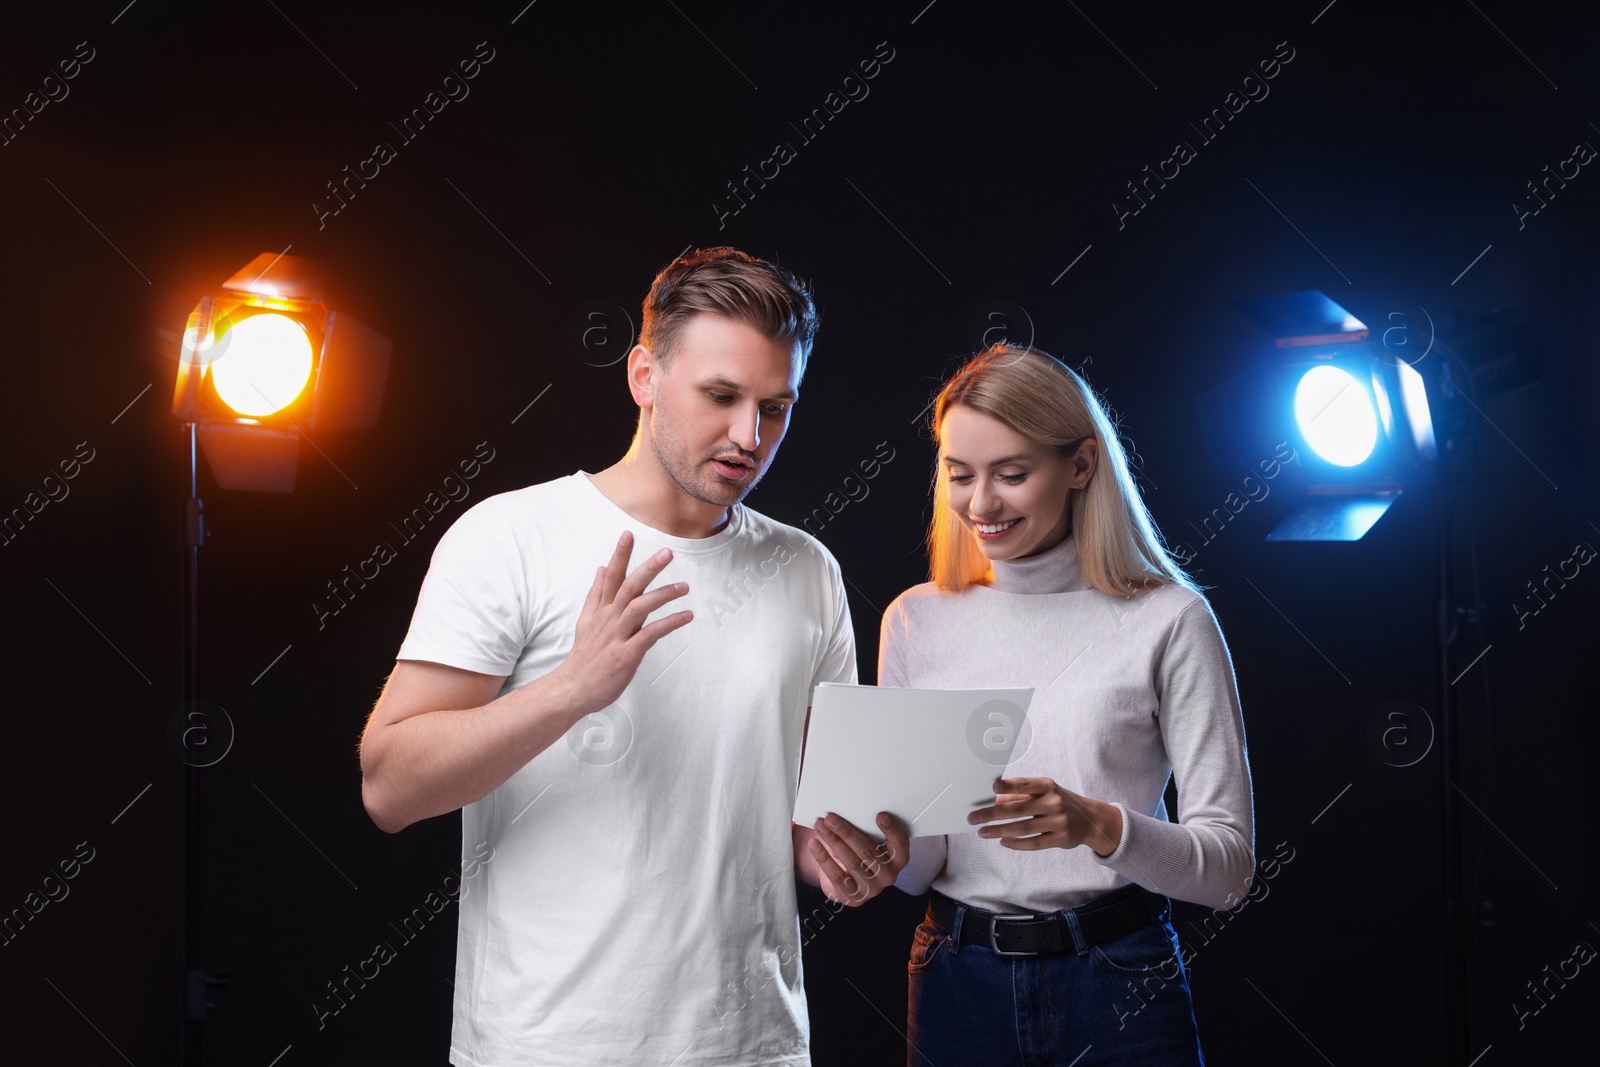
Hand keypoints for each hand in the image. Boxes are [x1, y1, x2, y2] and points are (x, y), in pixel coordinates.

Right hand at [558, 530, 692, 716]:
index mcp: (600, 611)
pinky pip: (650, 634)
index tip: (628, 534)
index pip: (610, 576)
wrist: (572, 689)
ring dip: (663, 595)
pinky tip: (686, 616)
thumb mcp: (585, 621)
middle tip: (667, 552)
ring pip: (639, 607)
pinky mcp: (626, 654)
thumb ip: (595, 595)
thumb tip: (600, 569)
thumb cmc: (585, 657)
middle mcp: (608, 619)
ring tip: (685, 587)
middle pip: (628, 587)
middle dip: (648, 568)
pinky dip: (669, 623)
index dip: (619, 555)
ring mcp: (616, 636)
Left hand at [809, 812, 909, 905]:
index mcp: (898, 858)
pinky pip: (837, 876)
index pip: (900, 844)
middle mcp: (888, 875)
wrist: (846, 876)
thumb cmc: (858, 850)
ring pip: (851, 862)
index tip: (879, 816)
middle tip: (831, 818)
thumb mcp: (868, 838)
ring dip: (833, 841)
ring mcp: (872, 888)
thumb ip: (866, 826)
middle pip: (867, 851)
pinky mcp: (854, 897)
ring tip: (820, 827)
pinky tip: (815, 845)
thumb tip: (848, 807)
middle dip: (846, 832)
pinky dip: (824, 858)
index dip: (892, 830)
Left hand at [967, 777, 1123, 856]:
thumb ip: (1020, 796)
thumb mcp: (1044, 793)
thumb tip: (994, 800)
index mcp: (1047, 786)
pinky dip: (1017, 843)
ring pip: (1023, 828)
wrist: (1090, 819)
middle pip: (1018, 809)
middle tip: (974, 818)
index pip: (1025, 784)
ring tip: (983, 832)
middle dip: (993, 814)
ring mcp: (1059, 821)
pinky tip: (1003, 841)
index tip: (993, 787)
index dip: (1009, 785)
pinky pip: (1034, 843)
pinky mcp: (1061, 839)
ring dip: (1000, 830)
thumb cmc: (1059, 802)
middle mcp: (1054, 802)